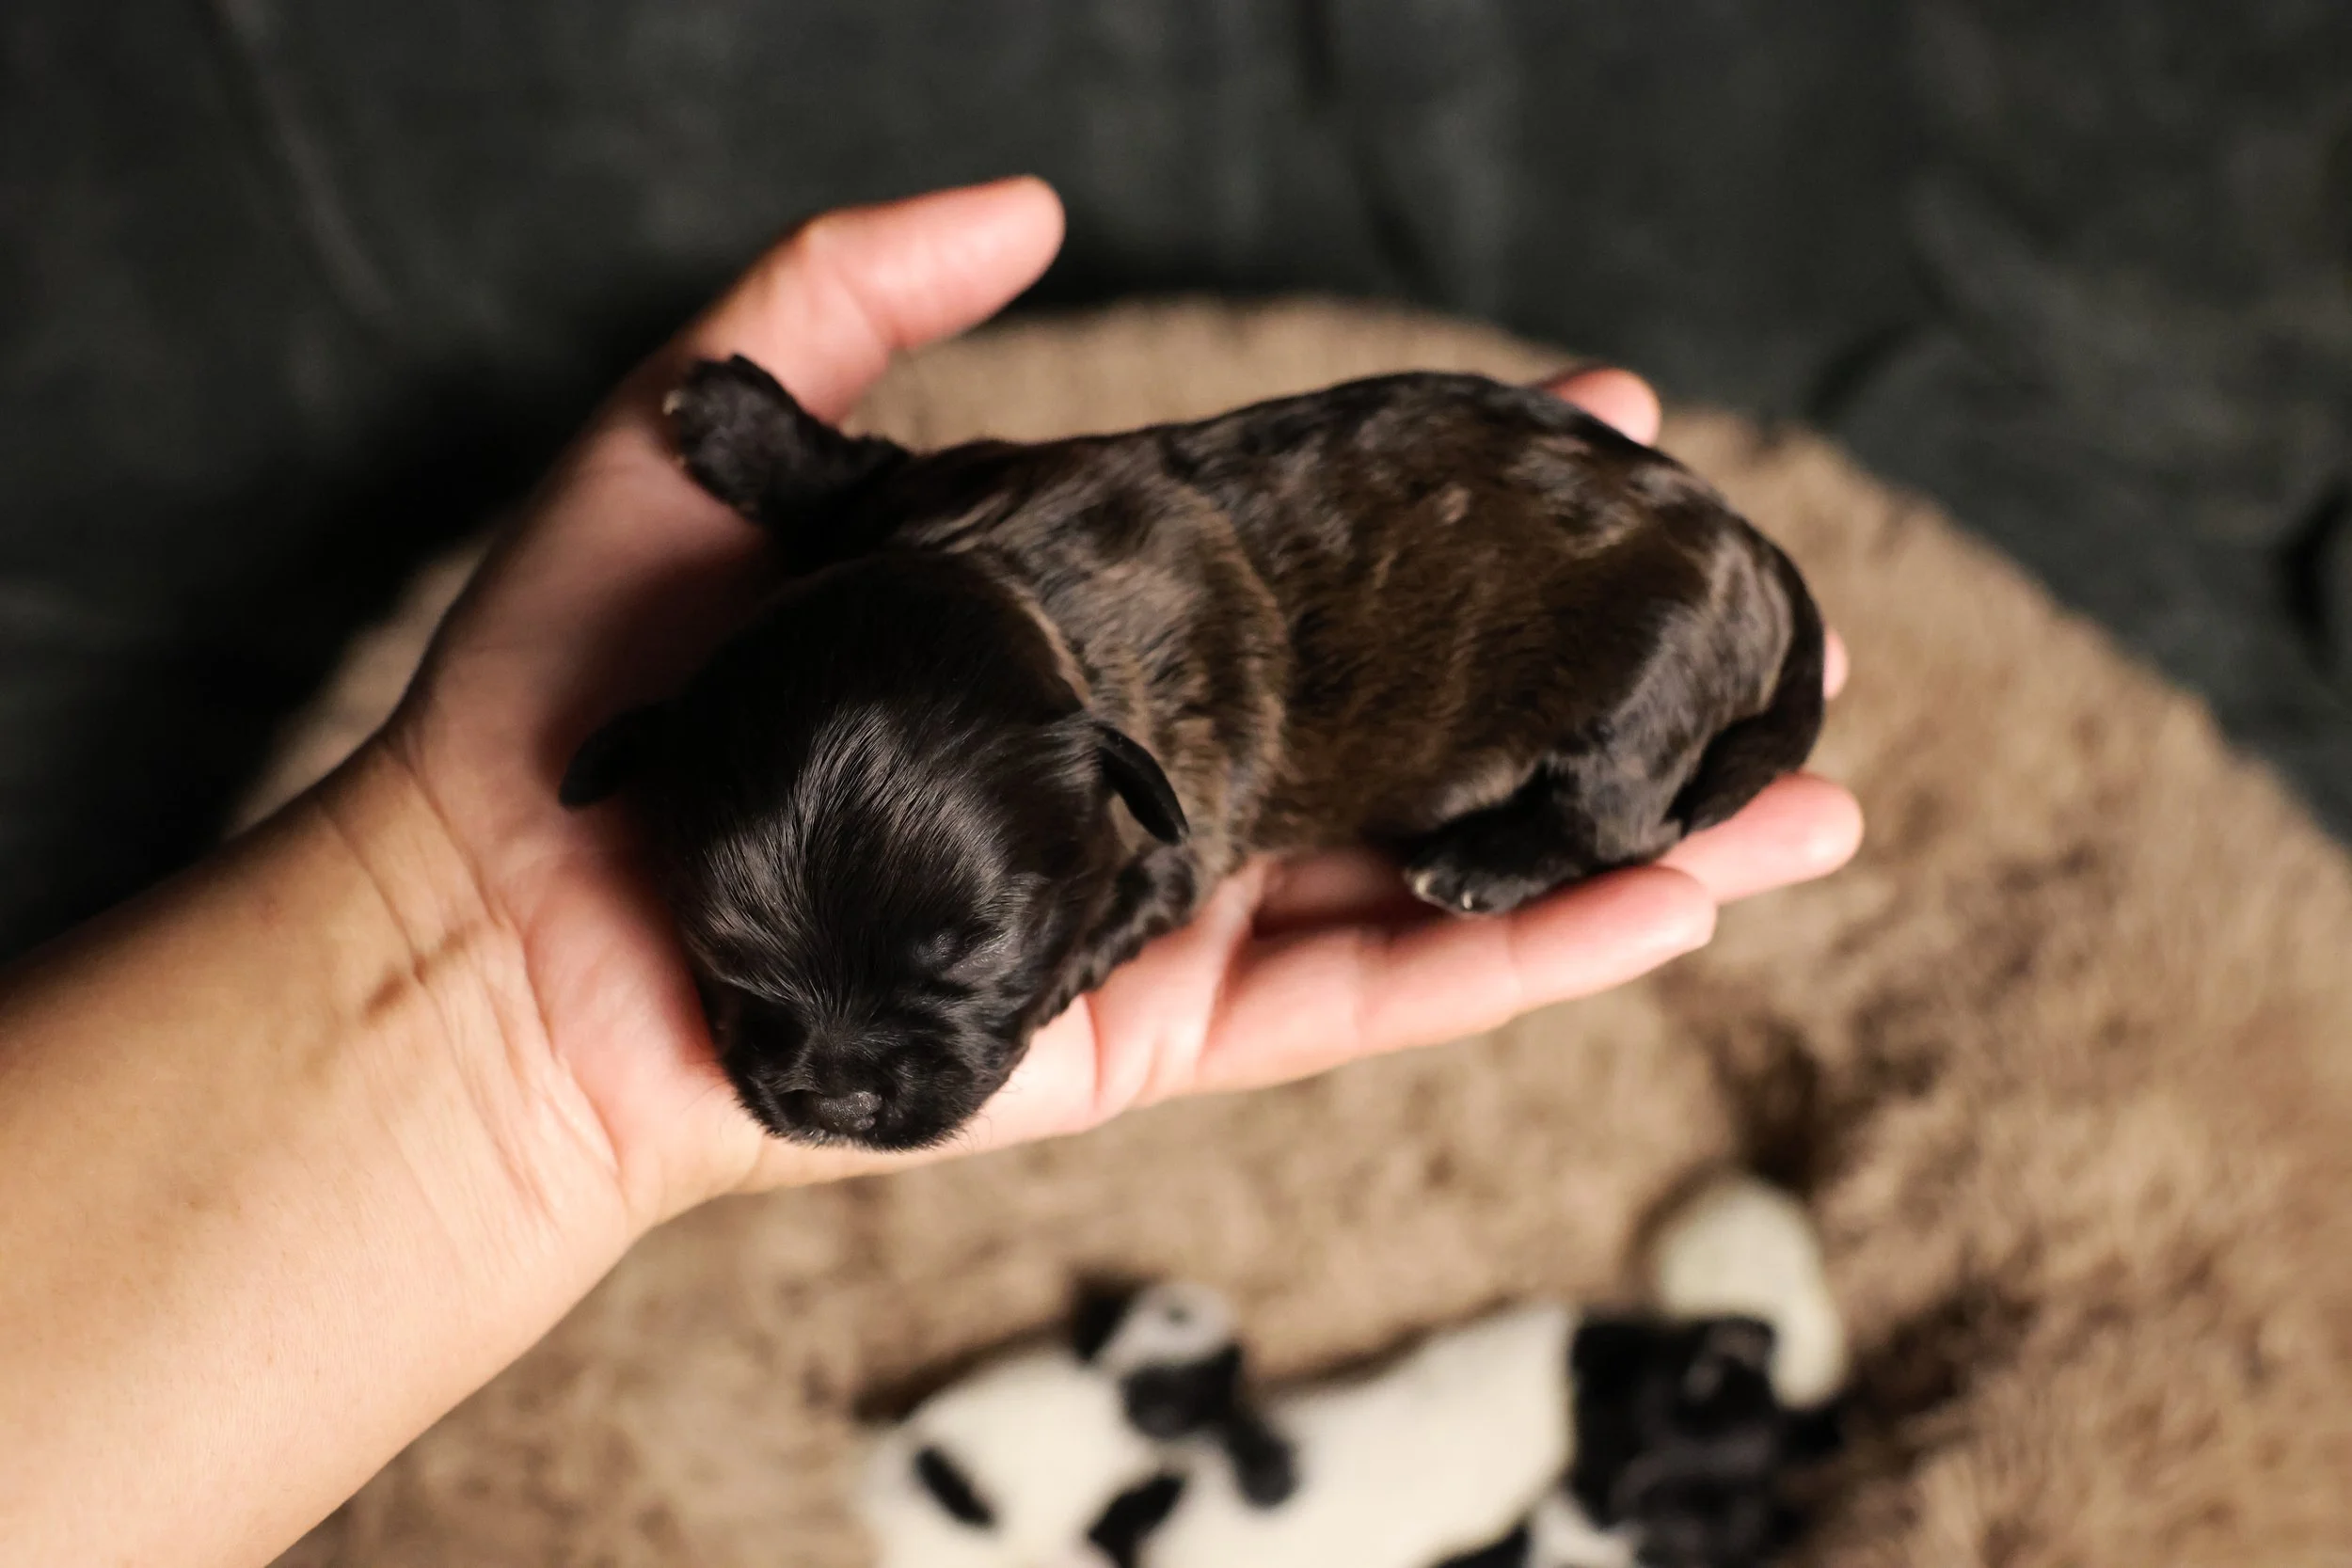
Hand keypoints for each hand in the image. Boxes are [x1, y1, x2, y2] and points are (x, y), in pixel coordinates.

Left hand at [372, 177, 1861, 1223]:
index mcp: (1098, 631)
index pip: (1340, 551)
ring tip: (1819, 772)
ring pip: (1457, 873)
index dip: (1484, 495)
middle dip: (1613, 666)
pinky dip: (1544, 957)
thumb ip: (863, 292)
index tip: (1615, 420)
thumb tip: (1038, 195)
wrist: (502, 919)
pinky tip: (1693, 890)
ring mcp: (1180, 906)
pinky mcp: (1165, 1032)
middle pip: (1440, 717)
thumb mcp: (718, 419)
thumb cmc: (582, 678)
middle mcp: (1167, 767)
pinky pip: (1389, 999)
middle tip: (1772, 607)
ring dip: (1646, 825)